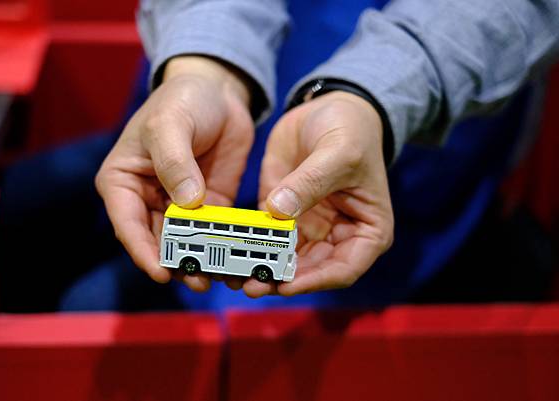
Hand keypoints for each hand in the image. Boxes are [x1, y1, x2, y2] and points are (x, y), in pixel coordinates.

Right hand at [95, 56, 253, 291]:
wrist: (218, 92)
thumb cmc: (182, 100)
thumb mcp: (171, 124)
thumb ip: (175, 162)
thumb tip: (188, 203)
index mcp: (123, 181)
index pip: (127, 223)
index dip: (143, 251)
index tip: (161, 273)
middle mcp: (147, 200)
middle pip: (157, 241)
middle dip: (176, 264)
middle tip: (199, 282)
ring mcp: (179, 206)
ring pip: (185, 244)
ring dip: (200, 262)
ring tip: (219, 280)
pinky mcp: (209, 207)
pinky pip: (213, 233)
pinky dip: (222, 248)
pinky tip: (236, 262)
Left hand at [243, 91, 393, 296]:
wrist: (331, 109)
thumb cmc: (352, 131)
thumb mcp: (338, 154)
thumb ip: (310, 183)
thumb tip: (278, 210)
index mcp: (366, 231)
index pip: (343, 269)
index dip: (315, 281)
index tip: (286, 284)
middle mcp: (338, 237)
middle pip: (310, 271)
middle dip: (281, 280)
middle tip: (251, 285)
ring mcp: (309, 228)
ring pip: (285, 261)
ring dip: (262, 269)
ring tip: (235, 277)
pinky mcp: (284, 216)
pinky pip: (266, 238)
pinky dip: (250, 247)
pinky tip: (229, 251)